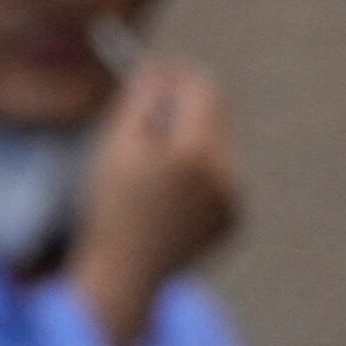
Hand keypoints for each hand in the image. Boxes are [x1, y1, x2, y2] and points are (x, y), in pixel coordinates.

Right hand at [67, 55, 240, 345]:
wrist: (125, 274)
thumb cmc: (111, 207)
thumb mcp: (118, 145)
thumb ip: (143, 100)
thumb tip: (160, 70)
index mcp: (198, 152)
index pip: (203, 89)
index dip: (177, 76)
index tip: (154, 74)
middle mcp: (227, 174)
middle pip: (218, 114)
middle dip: (187, 105)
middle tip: (153, 104)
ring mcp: (234, 200)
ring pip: (218, 146)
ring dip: (189, 141)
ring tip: (149, 169)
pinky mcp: (233, 220)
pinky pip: (220, 179)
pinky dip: (197, 175)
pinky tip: (165, 198)